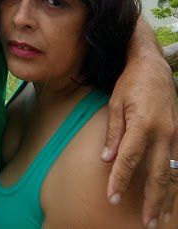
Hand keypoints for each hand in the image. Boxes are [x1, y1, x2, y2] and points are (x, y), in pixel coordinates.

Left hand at [103, 52, 177, 227]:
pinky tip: (172, 196)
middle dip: (152, 200)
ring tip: (160, 217)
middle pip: (158, 174)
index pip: (129, 159)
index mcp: (143, 124)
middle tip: (146, 222)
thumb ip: (113, 132)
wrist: (153, 66)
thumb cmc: (131, 83)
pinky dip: (176, 182)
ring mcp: (175, 134)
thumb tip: (107, 159)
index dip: (120, 179)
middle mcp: (163, 132)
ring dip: (167, 197)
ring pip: (173, 173)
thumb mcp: (115, 103)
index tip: (112, 197)